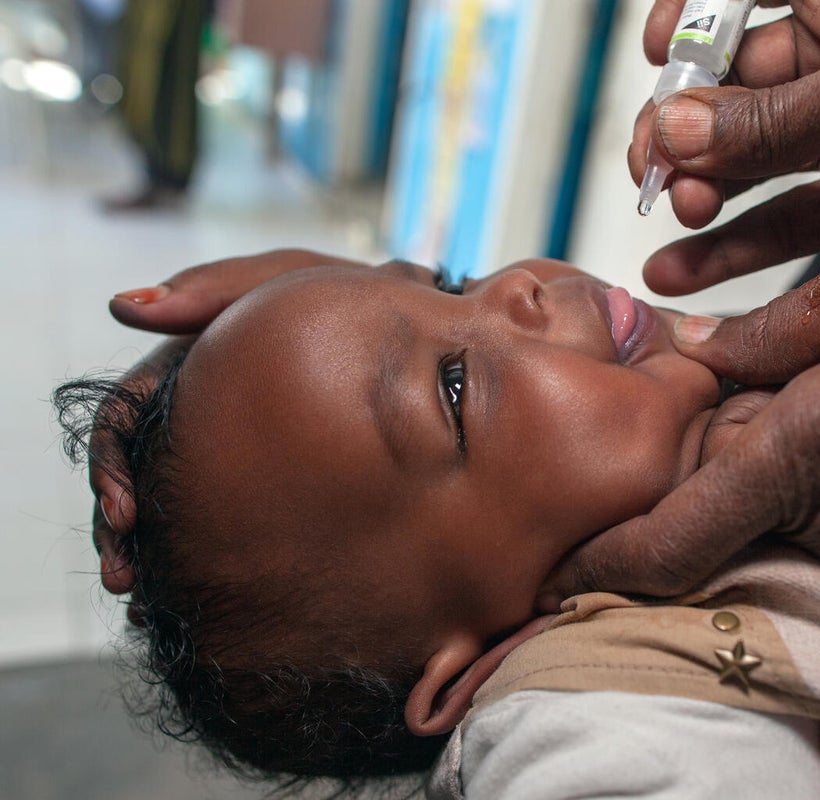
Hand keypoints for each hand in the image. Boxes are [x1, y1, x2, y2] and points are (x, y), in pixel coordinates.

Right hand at [91, 249, 370, 607]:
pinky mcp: (270, 471)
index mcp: (188, 364)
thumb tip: (121, 304)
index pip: (125, 418)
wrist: (426, 328)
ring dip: (150, 546)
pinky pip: (227, 515)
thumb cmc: (351, 295)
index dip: (111, 466)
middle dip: (120, 523)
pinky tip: (202, 589)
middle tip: (125, 574)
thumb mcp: (285, 280)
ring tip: (140, 593)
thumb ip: (212, 287)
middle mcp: (203, 407)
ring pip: (174, 500)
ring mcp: (236, 439)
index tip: (123, 515)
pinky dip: (203, 548)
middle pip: (138, 471)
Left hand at [541, 228, 819, 601]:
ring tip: (782, 407)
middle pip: (721, 521)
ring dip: (758, 475)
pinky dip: (812, 480)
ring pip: (779, 515)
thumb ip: (765, 334)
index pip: (670, 545)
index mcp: (798, 453)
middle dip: (689, 486)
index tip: (559, 571)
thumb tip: (691, 349)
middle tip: (677, 432)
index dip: (604, 566)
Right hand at [634, 0, 819, 290]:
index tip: (657, 60)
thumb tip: (672, 129)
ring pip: (759, 160)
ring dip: (703, 194)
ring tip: (668, 228)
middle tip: (652, 173)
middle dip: (683, 129)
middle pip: (736, 85)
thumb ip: (775, 114)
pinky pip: (798, 219)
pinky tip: (692, 265)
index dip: (691, 20)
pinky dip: (744, 245)